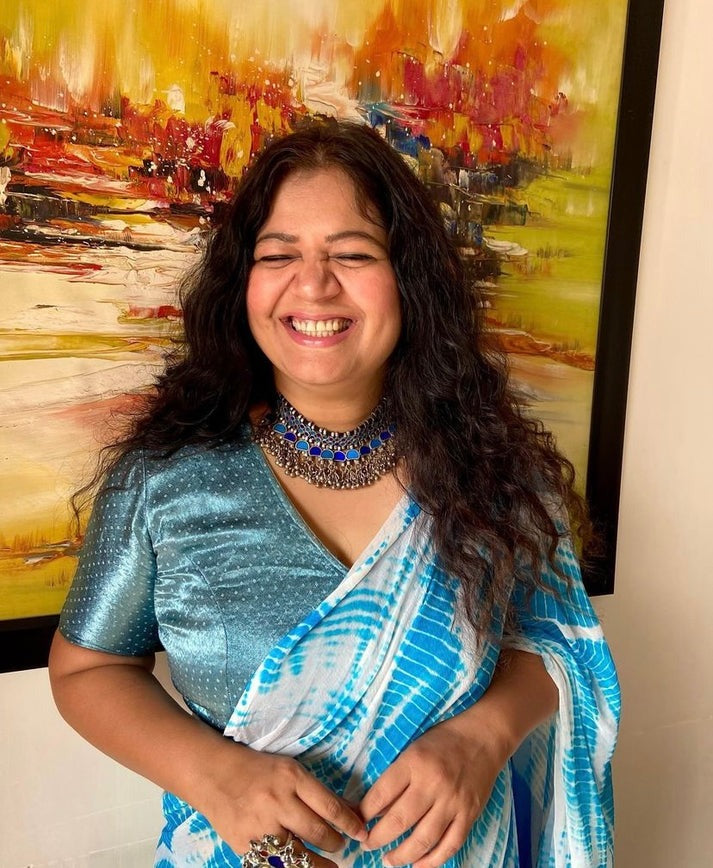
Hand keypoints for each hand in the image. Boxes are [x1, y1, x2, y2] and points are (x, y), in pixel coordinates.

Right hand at [200, 742, 365, 867]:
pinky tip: (298, 865)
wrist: (214, 774)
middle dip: (335, 844)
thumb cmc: (258, 770)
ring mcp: (261, 825)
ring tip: (327, 864)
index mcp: (292, 777)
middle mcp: (278, 801)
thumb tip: (351, 811)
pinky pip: (276, 864)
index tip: (362, 834)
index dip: (351, 825)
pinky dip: (290, 867)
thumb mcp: (290, 771)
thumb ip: (318, 793)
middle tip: (340, 845)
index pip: (330, 807)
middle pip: (318, 832)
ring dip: (319, 863)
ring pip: (299, 855)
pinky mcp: (246, 845)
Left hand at [359, 717, 507, 866]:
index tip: (356, 822)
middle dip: (377, 838)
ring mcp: (453, 802)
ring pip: (423, 839)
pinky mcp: (469, 814)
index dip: (364, 813)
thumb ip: (396, 777)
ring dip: (402, 855)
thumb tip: (373, 807)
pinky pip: (450, 845)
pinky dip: (432, 861)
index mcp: (414, 762)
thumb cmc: (443, 740)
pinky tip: (418, 865)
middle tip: (367, 845)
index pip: (381, 794)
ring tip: (388, 860)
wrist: (483, 737)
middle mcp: (433, 783)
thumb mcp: (414, 749)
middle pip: (399, 820)